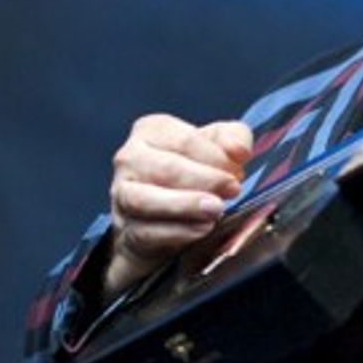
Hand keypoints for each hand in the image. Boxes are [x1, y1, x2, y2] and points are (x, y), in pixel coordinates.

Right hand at [103, 114, 252, 297]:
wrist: (164, 217)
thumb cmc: (191, 172)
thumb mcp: (216, 146)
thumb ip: (233, 138)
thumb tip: (239, 150)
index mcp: (151, 130)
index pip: (185, 140)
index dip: (216, 156)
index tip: (237, 171)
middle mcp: (130, 159)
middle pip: (166, 167)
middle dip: (205, 179)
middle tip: (232, 189)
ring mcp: (122, 194)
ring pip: (145, 199)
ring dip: (186, 205)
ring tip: (216, 209)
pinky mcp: (126, 228)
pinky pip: (147, 231)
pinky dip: (177, 232)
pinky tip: (202, 228)